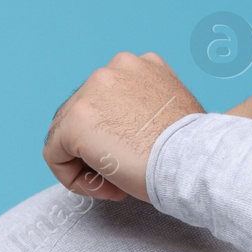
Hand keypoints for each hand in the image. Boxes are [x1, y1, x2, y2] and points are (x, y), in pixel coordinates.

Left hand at [43, 51, 204, 203]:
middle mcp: (114, 68)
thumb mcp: (174, 112)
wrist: (196, 161)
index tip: (140, 156)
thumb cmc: (194, 149)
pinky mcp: (75, 122)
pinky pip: (55, 155)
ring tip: (118, 182)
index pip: (107, 99)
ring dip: (88, 163)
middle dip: (99, 148)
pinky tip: (107, 186)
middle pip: (83, 114)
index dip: (117, 135)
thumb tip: (127, 130)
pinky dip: (73, 177)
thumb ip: (146, 110)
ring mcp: (91, 92)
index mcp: (140, 65)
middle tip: (126, 174)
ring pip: (66, 134)